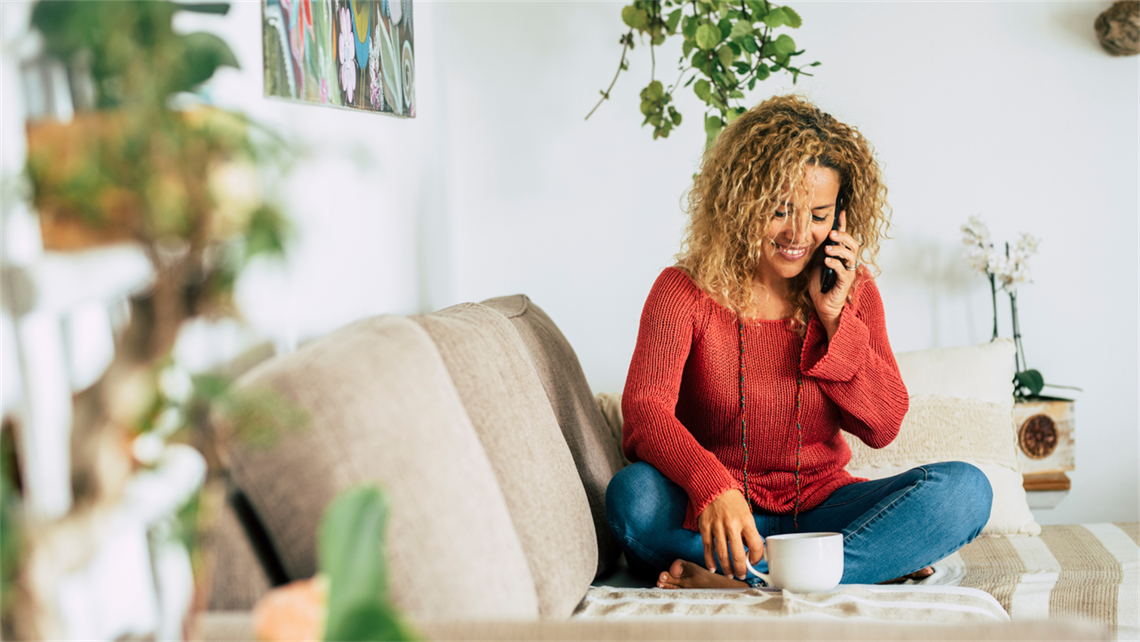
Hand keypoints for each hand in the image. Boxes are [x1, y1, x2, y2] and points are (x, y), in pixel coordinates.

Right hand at [697, 489, 764, 579]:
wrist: (713, 487)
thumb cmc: (732, 500)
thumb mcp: (746, 512)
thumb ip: (748, 531)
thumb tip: (750, 549)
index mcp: (746, 520)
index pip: (755, 545)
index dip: (756, 557)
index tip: (754, 561)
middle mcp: (732, 525)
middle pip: (737, 554)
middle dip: (741, 569)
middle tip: (742, 575)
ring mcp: (717, 527)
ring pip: (722, 554)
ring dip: (726, 568)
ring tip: (730, 575)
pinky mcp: (705, 527)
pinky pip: (708, 548)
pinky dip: (709, 560)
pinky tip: (713, 568)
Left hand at [810, 209, 860, 339]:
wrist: (824, 308)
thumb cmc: (821, 288)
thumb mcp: (816, 267)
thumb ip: (817, 254)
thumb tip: (814, 241)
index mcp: (841, 257)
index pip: (844, 238)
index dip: (843, 225)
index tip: (841, 211)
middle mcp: (847, 263)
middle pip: (853, 244)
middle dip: (844, 236)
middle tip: (832, 233)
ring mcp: (848, 272)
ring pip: (851, 255)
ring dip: (839, 249)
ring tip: (828, 248)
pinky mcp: (845, 283)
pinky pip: (843, 270)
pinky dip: (835, 263)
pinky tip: (827, 261)